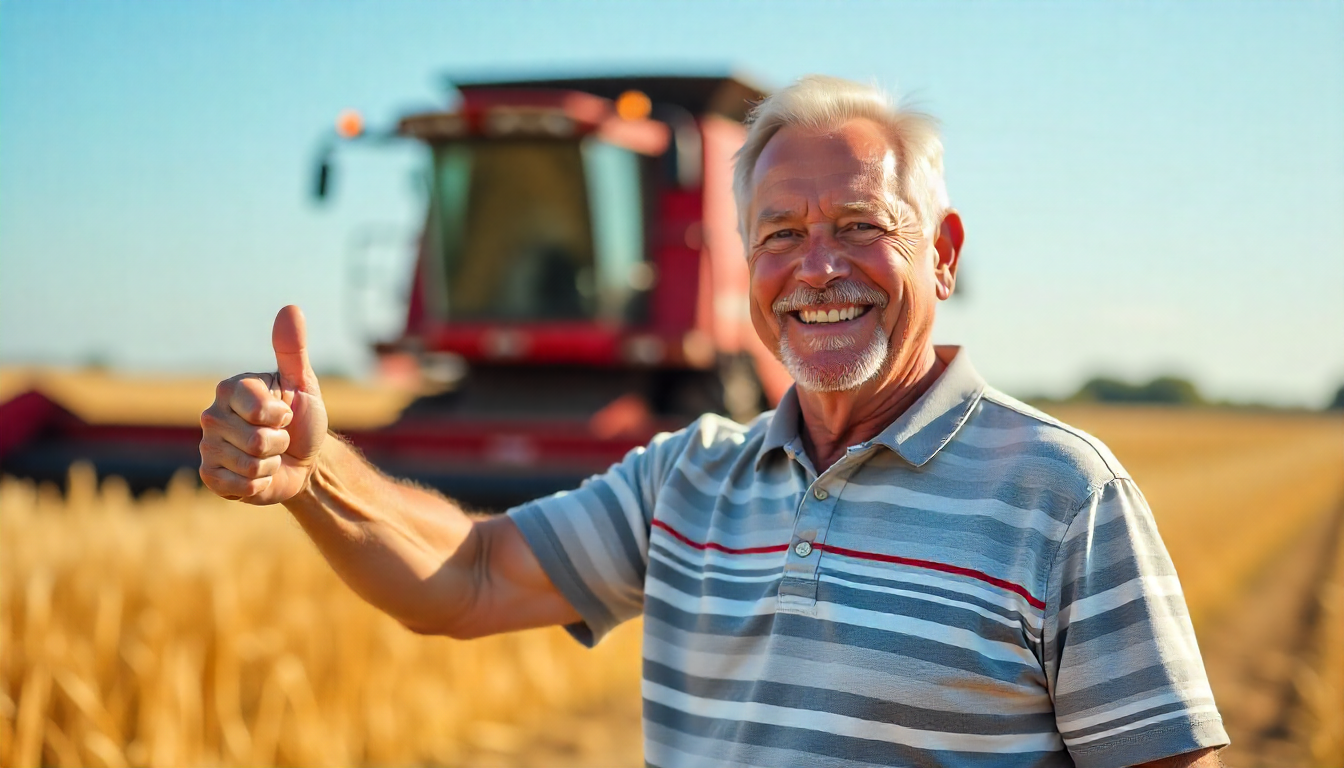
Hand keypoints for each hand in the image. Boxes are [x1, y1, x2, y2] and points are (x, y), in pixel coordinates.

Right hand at [199, 305, 329, 504]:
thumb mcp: (303, 383)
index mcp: (230, 389)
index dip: (283, 417)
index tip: (285, 413)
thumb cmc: (303, 419)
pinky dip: (259, 485)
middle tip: (279, 438)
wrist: (304, 461)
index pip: (259, 409)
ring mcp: (208, 447)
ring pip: (250, 465)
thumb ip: (293, 349)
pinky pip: (239, 486)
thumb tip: (290, 308)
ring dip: (270, 465)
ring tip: (270, 455)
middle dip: (279, 443)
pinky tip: (258, 475)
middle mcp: (212, 415)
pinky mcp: (210, 476)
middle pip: (256, 441)